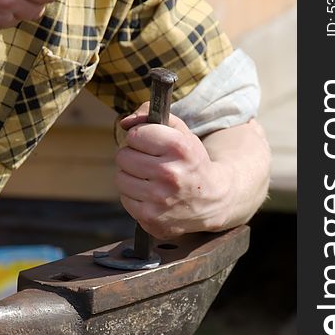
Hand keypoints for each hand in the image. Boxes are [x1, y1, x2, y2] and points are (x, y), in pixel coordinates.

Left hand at [116, 103, 270, 238]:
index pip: (135, 135)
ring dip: (132, 177)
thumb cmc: (192, 163)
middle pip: (123, 156)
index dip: (141, 138)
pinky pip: (125, 199)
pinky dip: (134, 196)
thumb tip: (124, 122)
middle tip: (149, 163)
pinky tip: (151, 196)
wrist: (214, 200)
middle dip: (134, 157)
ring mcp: (159, 199)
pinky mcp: (151, 218)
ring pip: (120, 178)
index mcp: (179, 148)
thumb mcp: (182, 133)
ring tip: (150, 179)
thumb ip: (151, 116)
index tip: (150, 144)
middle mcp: (169, 174)